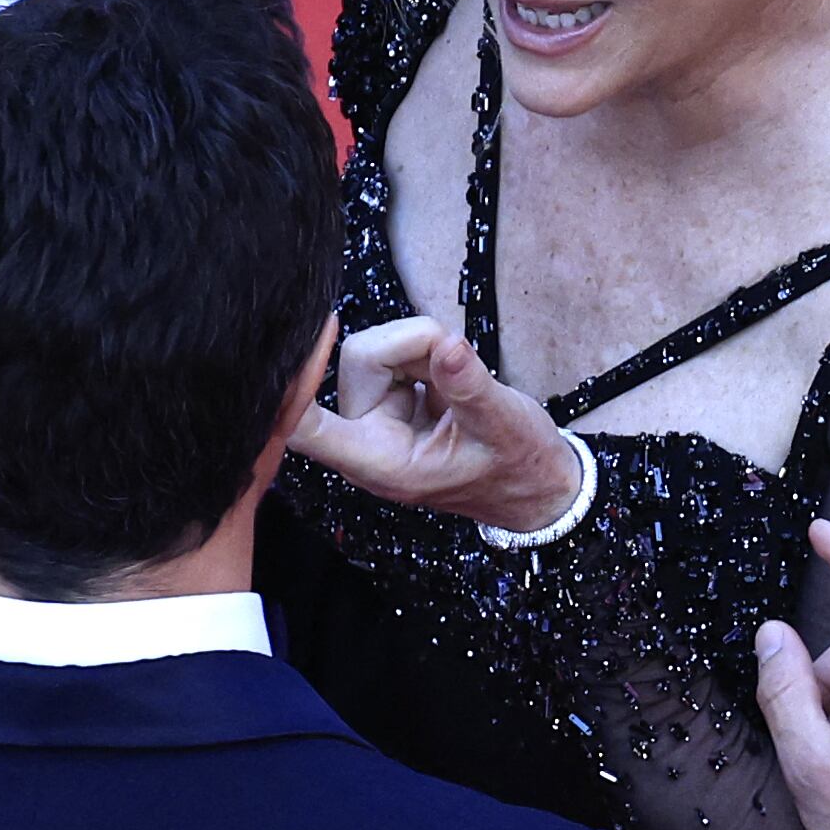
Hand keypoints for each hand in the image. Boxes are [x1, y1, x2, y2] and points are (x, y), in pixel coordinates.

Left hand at [287, 316, 583, 534]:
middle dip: (412, 347)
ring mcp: (376, 417)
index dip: (291, 389)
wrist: (537, 483)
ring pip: (375, 349)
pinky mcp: (389, 397)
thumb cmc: (518, 467)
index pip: (308, 429)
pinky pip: (394, 350)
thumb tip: (447, 347)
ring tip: (458, 382)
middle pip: (359, 360)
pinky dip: (426, 352)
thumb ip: (469, 387)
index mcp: (381, 462)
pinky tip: (449, 381)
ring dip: (422, 349)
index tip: (292, 346)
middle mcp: (368, 440)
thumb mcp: (503, 425)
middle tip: (457, 364)